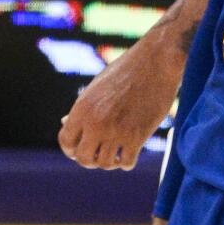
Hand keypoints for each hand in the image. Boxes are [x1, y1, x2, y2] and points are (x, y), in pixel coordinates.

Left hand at [58, 33, 185, 168]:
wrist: (158, 60)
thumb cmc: (128, 69)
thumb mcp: (98, 86)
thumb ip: (84, 107)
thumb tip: (66, 122)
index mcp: (83, 108)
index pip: (66, 142)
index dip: (72, 149)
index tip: (82, 149)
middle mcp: (96, 123)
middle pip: (83, 158)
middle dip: (91, 159)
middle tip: (100, 154)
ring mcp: (117, 131)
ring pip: (106, 164)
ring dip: (111, 161)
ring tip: (117, 153)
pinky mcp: (137, 136)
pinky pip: (126, 163)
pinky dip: (127, 162)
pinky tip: (131, 152)